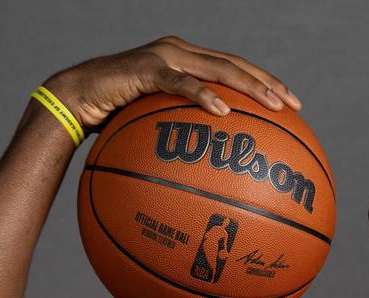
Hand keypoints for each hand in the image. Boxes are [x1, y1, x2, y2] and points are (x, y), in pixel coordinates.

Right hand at [41, 35, 301, 131]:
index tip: (292, 105)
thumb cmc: (112, 120)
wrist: (73, 100)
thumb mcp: (154, 127)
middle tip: (295, 106)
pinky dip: (203, 96)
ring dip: (248, 86)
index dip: (264, 82)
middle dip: (268, 83)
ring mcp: (164, 56)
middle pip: (234, 63)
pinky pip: (181, 83)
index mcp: (185, 61)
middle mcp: (179, 52)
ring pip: (217, 68)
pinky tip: (223, 112)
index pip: (233, 67)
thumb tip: (209, 174)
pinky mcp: (146, 68)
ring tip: (272, 105)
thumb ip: (182, 135)